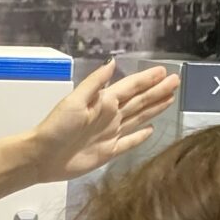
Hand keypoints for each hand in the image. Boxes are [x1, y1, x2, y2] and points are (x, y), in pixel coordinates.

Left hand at [24, 62, 180, 183]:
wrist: (43, 156)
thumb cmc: (57, 127)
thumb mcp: (75, 100)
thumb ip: (95, 83)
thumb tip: (113, 62)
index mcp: (104, 102)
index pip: (131, 88)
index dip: (147, 80)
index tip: (164, 71)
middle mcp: (110, 116)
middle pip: (140, 101)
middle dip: (157, 91)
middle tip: (176, 81)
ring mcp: (111, 134)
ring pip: (138, 118)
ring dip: (154, 109)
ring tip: (170, 99)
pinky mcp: (109, 153)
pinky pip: (129, 143)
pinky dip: (140, 137)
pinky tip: (151, 130)